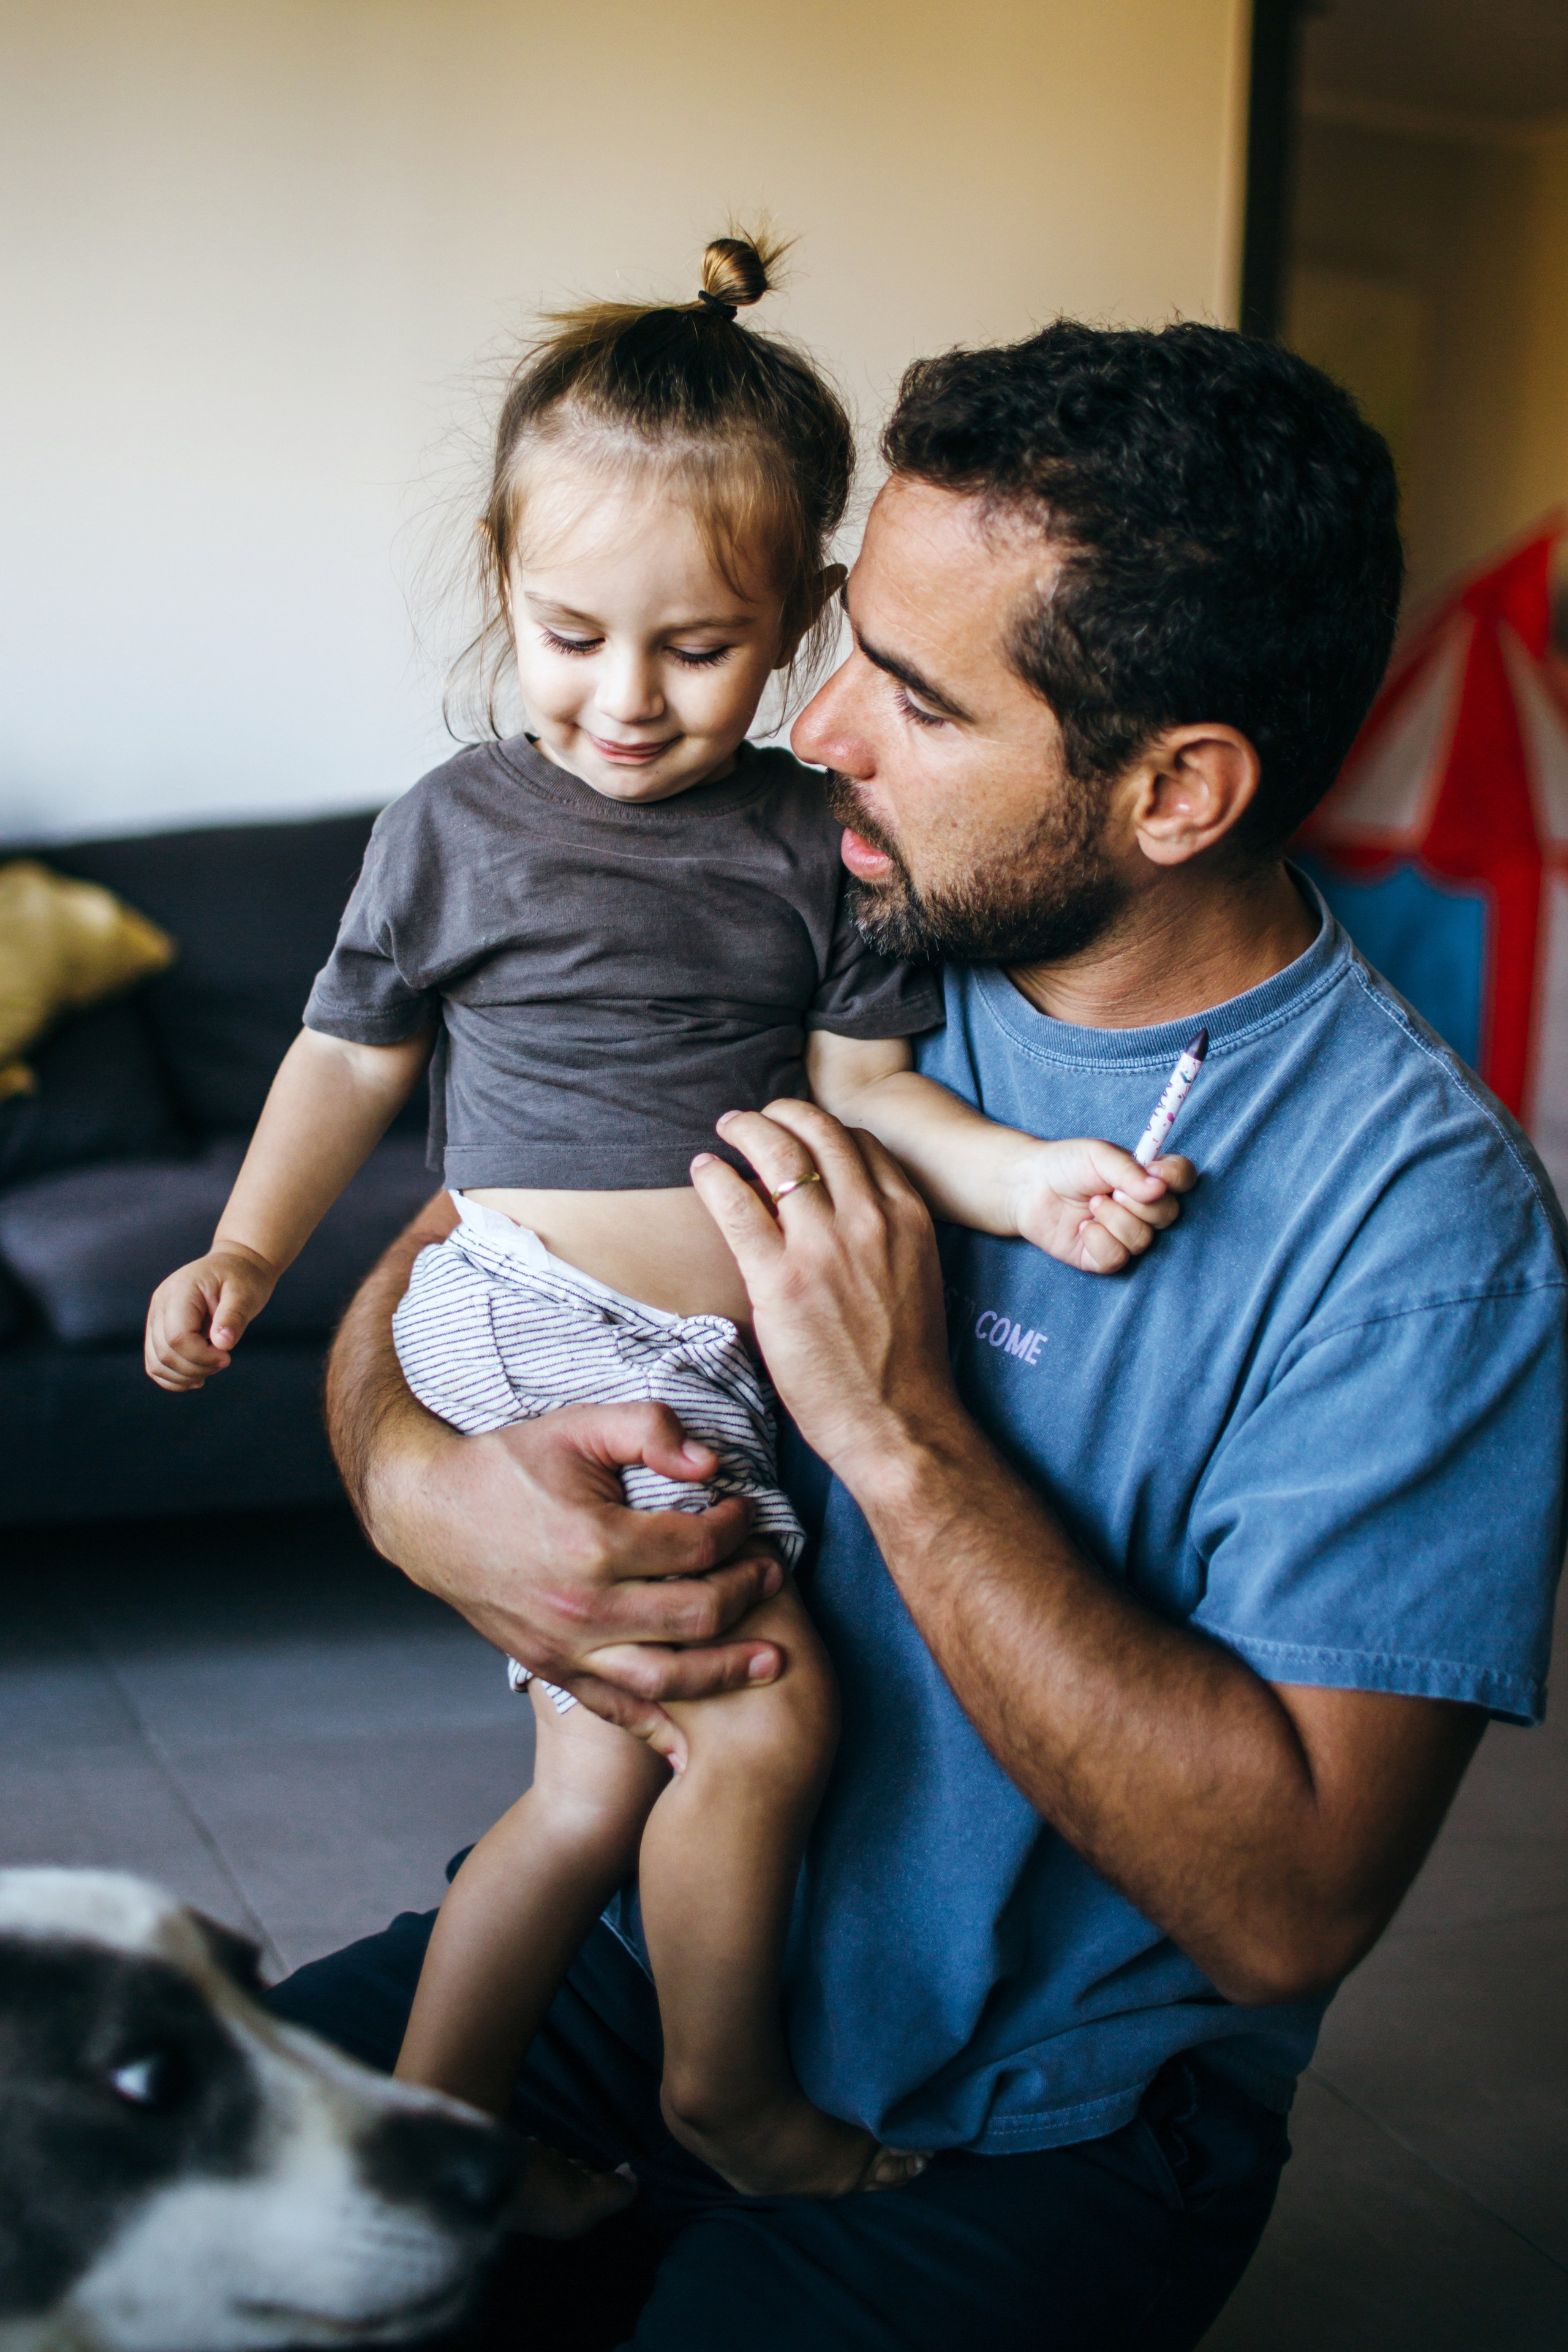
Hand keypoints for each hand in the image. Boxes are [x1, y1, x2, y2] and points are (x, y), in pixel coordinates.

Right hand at [144, 1245, 277, 1390]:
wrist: (234, 1266)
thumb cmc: (242, 1278)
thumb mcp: (245, 1293)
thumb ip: (233, 1317)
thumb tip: (222, 1343)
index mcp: (180, 1291)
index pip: (177, 1337)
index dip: (201, 1357)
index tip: (227, 1357)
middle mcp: (160, 1304)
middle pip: (165, 1354)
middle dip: (196, 1369)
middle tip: (224, 1361)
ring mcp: (156, 1317)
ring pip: (156, 1363)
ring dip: (184, 1377)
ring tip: (211, 1368)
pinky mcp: (159, 1330)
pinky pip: (156, 1363)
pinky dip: (174, 1377)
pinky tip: (198, 1376)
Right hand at [364, 1398, 788, 1767]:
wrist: (428, 1514)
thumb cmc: (508, 1464)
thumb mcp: (578, 1424)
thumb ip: (650, 1427)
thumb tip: (713, 1464)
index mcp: (594, 1542)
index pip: (697, 1545)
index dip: (737, 1526)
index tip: (748, 1511)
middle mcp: (583, 1606)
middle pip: (696, 1615)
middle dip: (748, 1593)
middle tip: (772, 1572)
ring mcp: (565, 1646)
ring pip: (667, 1676)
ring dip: (726, 1670)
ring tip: (770, 1659)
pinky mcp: (551, 1668)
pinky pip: (616, 1707)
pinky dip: (660, 1723)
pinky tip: (697, 1731)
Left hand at [690, 1100, 961, 1486]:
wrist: (899, 1422)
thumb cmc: (904, 1361)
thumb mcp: (914, 1276)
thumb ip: (882, 1234)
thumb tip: (835, 1206)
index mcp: (907, 1218)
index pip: (861, 1143)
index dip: (824, 1127)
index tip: (799, 1131)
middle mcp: (869, 1220)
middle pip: (820, 1133)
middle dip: (783, 1112)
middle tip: (757, 1116)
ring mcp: (824, 1248)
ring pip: (778, 1155)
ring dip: (747, 1129)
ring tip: (727, 1128)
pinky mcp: (780, 1281)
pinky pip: (737, 1205)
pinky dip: (715, 1177)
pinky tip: (703, 1170)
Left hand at [1008, 1139, 1195, 1273]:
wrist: (1028, 1187)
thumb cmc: (1065, 1165)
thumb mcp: (1097, 1156)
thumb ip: (1128, 1170)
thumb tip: (1159, 1189)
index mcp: (1148, 1178)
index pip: (1182, 1179)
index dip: (1176, 1178)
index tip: (1156, 1172)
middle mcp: (1142, 1209)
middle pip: (1169, 1214)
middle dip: (1138, 1203)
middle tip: (1110, 1191)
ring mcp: (1124, 1235)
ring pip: (1142, 1239)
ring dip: (1114, 1219)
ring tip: (1090, 1205)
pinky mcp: (1103, 1257)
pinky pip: (1117, 1258)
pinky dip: (1098, 1241)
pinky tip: (1083, 1228)